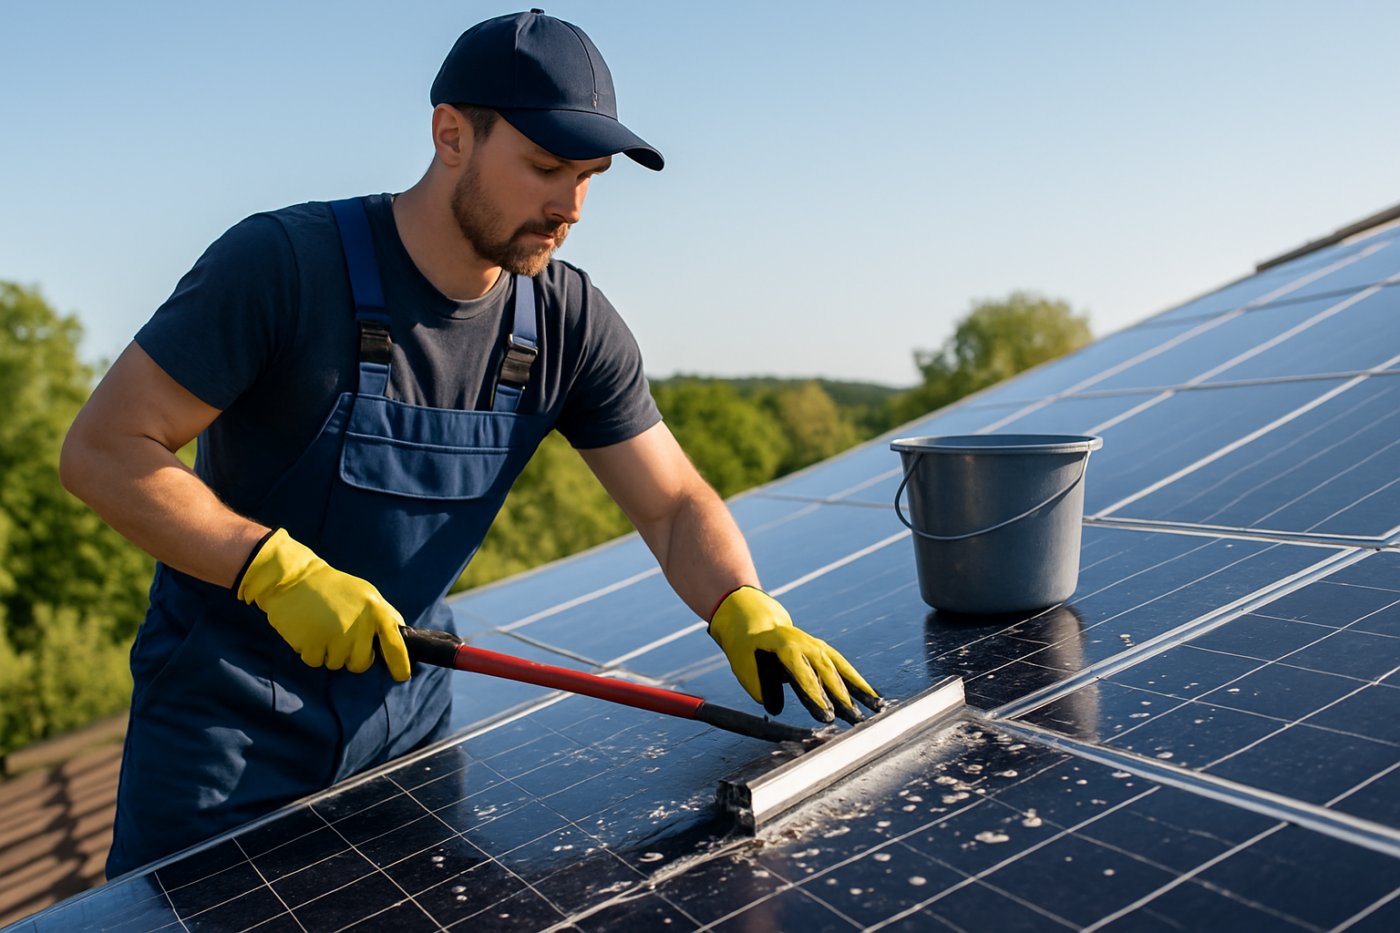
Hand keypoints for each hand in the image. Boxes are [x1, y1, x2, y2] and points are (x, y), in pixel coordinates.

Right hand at [237, 529, 411, 681]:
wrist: (293, 578)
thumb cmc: (332, 587)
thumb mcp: (366, 594)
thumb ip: (383, 615)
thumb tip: (400, 635)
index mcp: (376, 611)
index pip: (395, 644)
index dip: (400, 664)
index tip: (401, 677)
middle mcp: (360, 626)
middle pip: (361, 663)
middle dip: (350, 655)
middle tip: (338, 634)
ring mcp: (336, 636)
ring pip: (337, 664)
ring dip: (328, 652)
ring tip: (321, 626)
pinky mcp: (313, 643)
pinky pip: (315, 662)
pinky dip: (310, 651)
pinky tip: (308, 630)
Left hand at [708, 586, 882, 723]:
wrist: (756, 622)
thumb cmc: (747, 647)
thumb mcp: (742, 664)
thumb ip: (757, 685)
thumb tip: (773, 707)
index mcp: (786, 646)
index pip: (804, 675)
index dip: (816, 696)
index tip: (827, 715)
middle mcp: (807, 644)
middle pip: (828, 673)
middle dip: (843, 697)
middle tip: (856, 718)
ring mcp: (818, 647)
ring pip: (842, 669)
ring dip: (859, 689)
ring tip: (877, 707)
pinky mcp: (824, 652)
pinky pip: (844, 667)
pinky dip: (858, 682)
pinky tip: (872, 697)